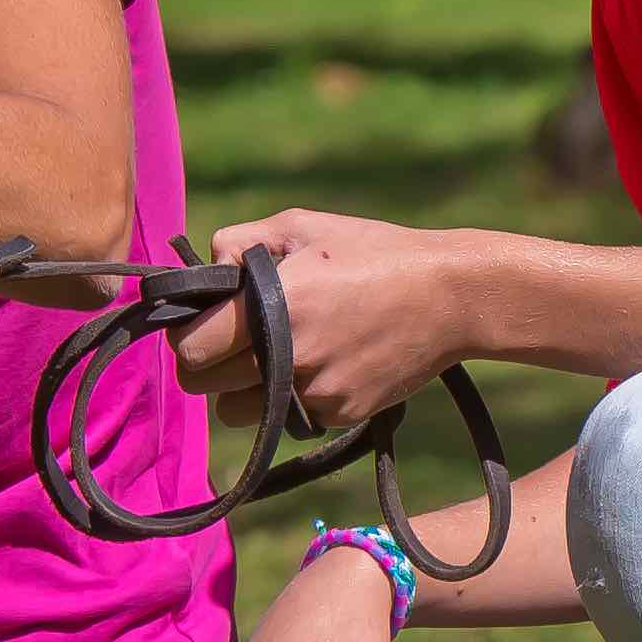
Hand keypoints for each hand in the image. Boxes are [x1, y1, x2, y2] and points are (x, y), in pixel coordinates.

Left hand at [187, 208, 484, 427]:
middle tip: (234, 340)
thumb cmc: (373, 252)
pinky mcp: (338, 415)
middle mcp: (288, 356)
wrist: (451, 297)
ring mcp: (314, 392)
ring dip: (243, 388)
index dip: (190, 334)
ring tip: (277, 354)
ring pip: (238, 410)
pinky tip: (326, 360)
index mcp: (271, 304)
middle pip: (203, 386)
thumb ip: (240, 242)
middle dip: (209, 363)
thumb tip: (205, 272)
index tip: (206, 322)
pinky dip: (292, 395)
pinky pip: (287, 415)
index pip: (191, 347)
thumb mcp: (303, 225)